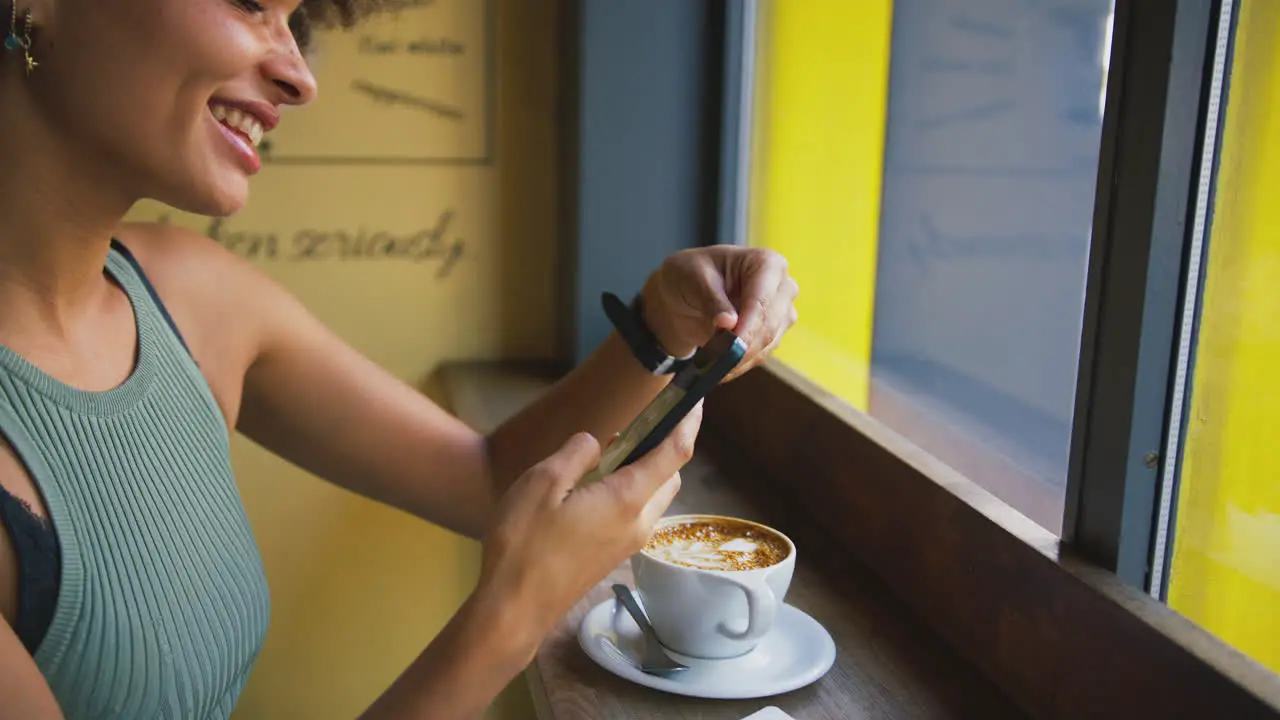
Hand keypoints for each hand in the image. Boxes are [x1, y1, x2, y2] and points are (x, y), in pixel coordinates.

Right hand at [475, 403, 702, 642]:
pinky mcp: (614, 556)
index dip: (688, 423)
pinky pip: (636, 514)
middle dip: (661, 448)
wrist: (514, 609)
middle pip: (670, 476)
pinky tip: (592, 490)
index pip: (675, 453)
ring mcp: (629, 543)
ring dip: (643, 472)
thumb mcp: (541, 483)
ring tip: (603, 458)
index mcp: (627, 499)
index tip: (693, 400)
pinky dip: (629, 493)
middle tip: (630, 428)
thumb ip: (576, 455)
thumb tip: (596, 444)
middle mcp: (639, 522)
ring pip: (653, 497)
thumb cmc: (524, 544)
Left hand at [640, 246, 797, 380]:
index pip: (762, 299)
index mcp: (766, 263)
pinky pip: (761, 354)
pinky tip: (720, 368)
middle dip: (744, 346)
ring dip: (741, 358)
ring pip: (768, 343)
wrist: (684, 294)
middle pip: (770, 324)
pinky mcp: (773, 334)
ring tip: (712, 366)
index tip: (731, 345)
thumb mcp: (692, 279)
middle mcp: (782, 286)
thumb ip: (711, 300)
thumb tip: (728, 323)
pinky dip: (740, 364)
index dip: (748, 326)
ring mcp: (781, 312)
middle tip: (717, 362)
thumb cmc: (690, 275)